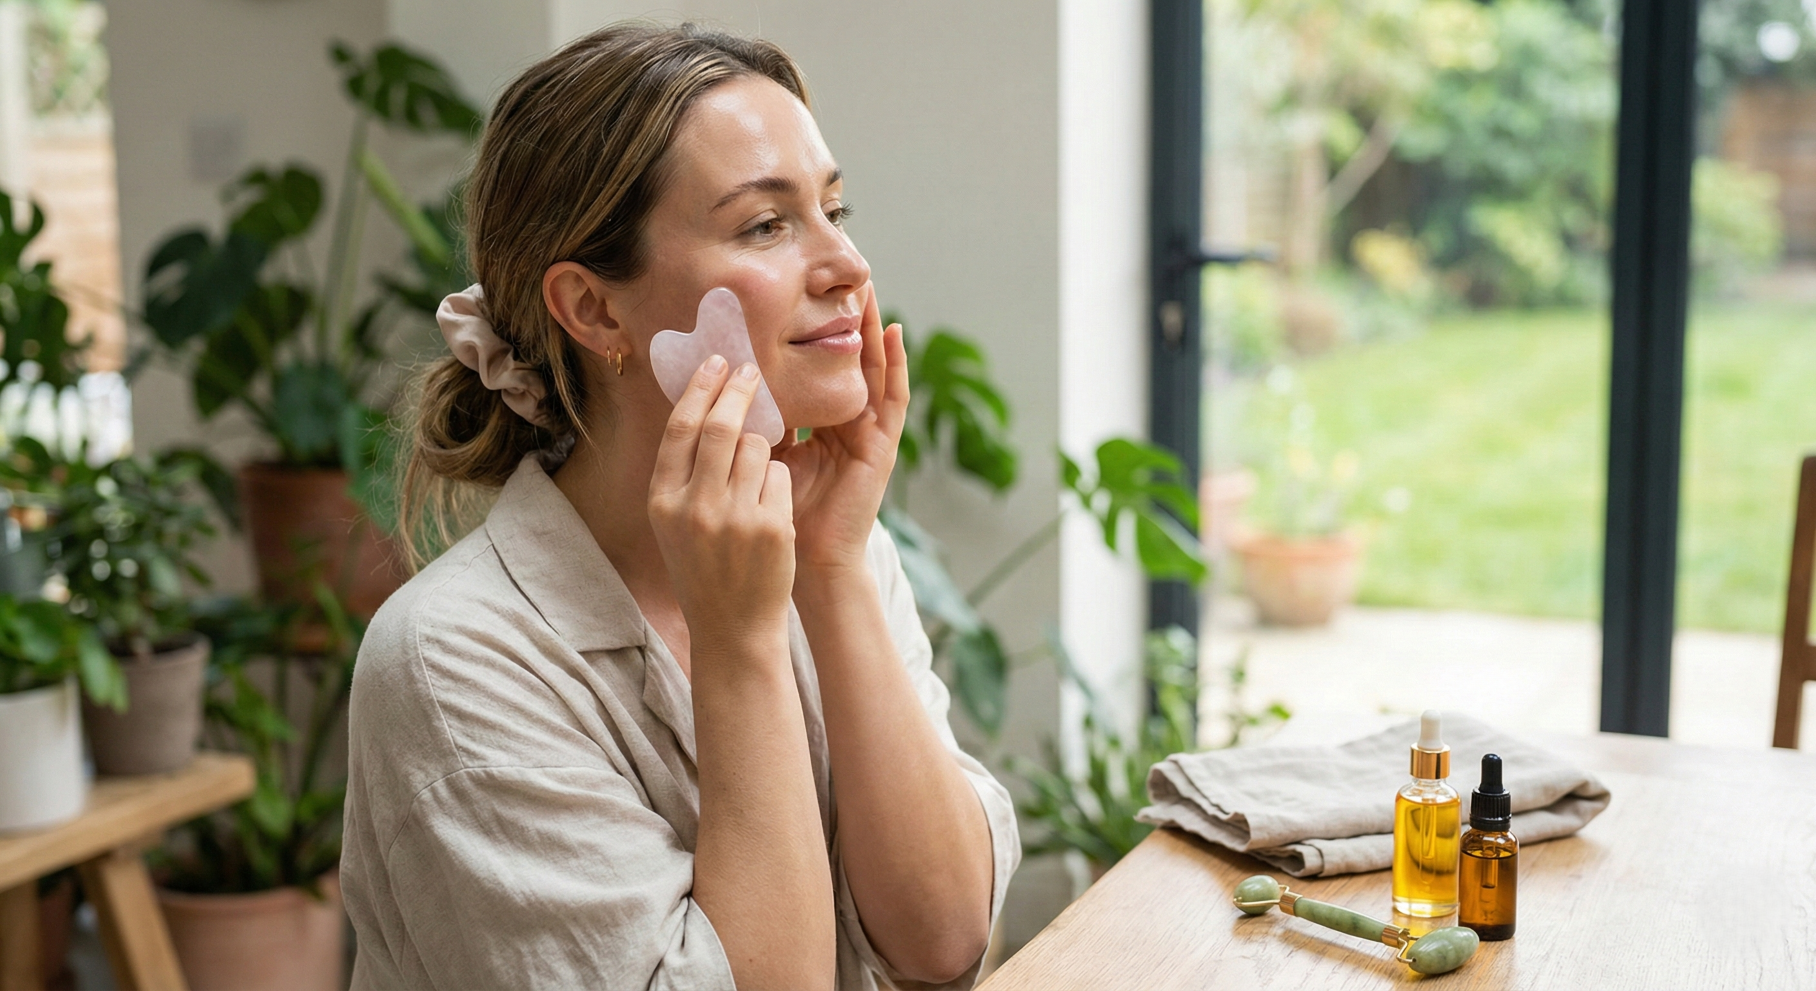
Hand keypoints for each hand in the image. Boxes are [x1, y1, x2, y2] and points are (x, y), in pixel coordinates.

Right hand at [648, 356, 796, 646]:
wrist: (733, 628)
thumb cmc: (705, 568)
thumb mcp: (676, 523)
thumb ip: (683, 472)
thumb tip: (702, 403)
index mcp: (663, 501)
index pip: (680, 428)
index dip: (699, 389)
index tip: (717, 362)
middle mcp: (694, 507)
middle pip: (720, 427)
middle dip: (739, 391)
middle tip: (752, 371)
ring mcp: (734, 518)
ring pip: (759, 448)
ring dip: (765, 448)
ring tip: (759, 473)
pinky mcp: (771, 527)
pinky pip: (782, 476)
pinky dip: (781, 481)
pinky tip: (772, 508)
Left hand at [776, 283, 908, 576]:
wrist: (804, 562)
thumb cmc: (777, 515)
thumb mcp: (761, 455)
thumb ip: (755, 420)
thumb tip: (723, 380)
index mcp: (819, 429)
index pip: (818, 372)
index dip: (813, 337)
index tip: (801, 297)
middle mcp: (847, 427)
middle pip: (849, 364)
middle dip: (847, 323)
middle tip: (842, 278)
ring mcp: (868, 436)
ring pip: (874, 371)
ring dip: (874, 331)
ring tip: (871, 290)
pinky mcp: (883, 447)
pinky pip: (893, 398)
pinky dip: (896, 364)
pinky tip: (895, 332)